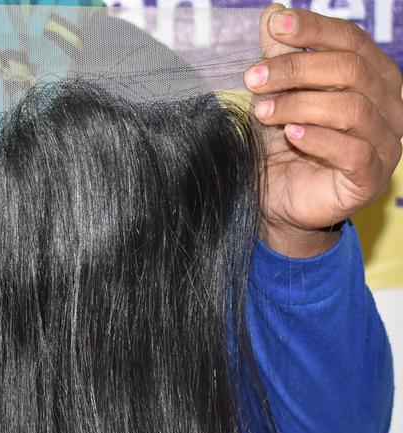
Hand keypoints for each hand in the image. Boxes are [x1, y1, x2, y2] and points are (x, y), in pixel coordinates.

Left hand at [246, 4, 402, 257]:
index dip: (314, 28)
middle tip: (253, 78)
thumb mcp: (280, 96)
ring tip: (263, 110)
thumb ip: (282, 57)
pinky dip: (319, 139)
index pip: (350, 40)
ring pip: (350, 109)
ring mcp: (386, 142)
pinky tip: (291, 134)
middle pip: (349, 70)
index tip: (277, 25)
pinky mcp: (370, 177)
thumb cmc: (286, 146)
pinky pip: (352, 151)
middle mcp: (389, 104)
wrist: (281, 204)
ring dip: (300, 104)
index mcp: (373, 75)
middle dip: (295, 69)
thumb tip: (273, 12)